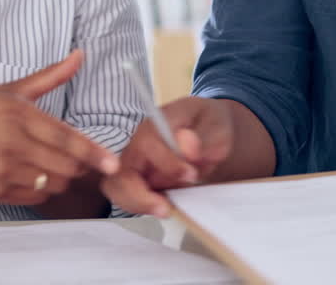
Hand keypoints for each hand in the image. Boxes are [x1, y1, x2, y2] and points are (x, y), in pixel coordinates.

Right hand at [0, 50, 118, 206]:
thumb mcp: (9, 89)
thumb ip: (49, 76)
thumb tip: (80, 55)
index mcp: (17, 113)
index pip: (67, 138)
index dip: (94, 154)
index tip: (113, 164)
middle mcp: (11, 142)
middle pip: (66, 165)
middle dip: (77, 164)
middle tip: (72, 156)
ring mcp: (1, 169)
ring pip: (53, 182)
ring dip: (59, 176)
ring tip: (44, 162)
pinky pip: (35, 196)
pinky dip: (40, 188)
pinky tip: (27, 173)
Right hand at [100, 96, 234, 216]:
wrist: (209, 134)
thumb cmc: (210, 125)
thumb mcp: (217, 126)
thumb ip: (205, 137)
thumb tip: (188, 149)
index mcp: (156, 124)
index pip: (147, 143)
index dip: (166, 163)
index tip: (191, 175)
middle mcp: (138, 144)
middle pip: (121, 170)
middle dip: (138, 194)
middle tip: (165, 208)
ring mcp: (135, 164)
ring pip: (118, 187)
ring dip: (137, 203)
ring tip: (165, 211)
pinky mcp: (138, 182)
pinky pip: (127, 198)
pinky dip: (141, 207)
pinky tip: (164, 210)